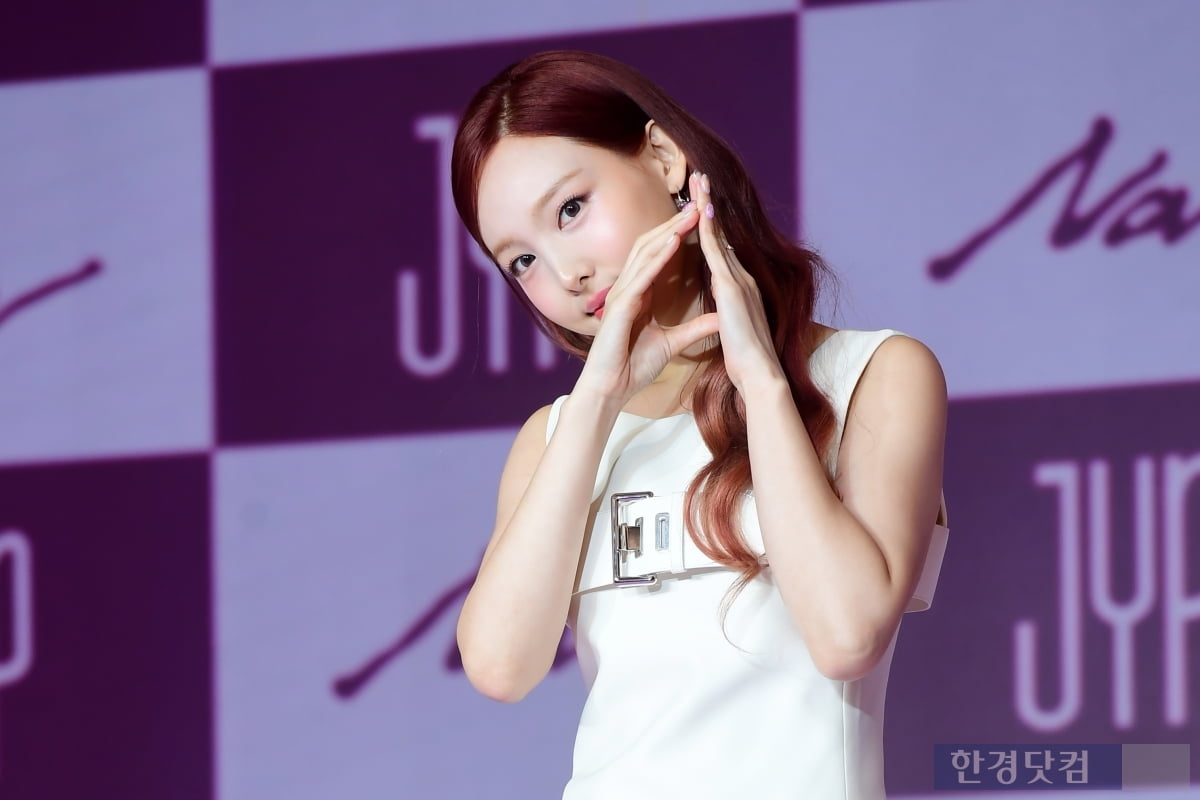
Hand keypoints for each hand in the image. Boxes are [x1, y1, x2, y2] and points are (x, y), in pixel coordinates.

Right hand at [574, 202, 718, 404]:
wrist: (611, 389)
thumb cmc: (632, 368)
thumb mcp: (673, 343)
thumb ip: (695, 328)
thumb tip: (720, 319)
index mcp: (639, 294)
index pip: (659, 255)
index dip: (679, 235)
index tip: (701, 220)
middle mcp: (628, 288)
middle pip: (651, 245)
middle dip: (675, 223)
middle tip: (698, 204)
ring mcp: (621, 294)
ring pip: (645, 253)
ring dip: (669, 231)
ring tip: (691, 213)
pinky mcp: (619, 306)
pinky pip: (641, 275)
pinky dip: (657, 257)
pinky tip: (673, 241)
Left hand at [691, 170, 785, 394]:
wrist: (759, 374)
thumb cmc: (746, 359)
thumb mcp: (733, 330)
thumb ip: (728, 314)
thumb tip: (723, 311)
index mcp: (738, 288)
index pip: (721, 249)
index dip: (711, 225)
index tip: (701, 203)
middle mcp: (741, 278)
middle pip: (721, 234)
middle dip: (710, 205)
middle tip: (701, 177)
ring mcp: (739, 280)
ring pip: (719, 236)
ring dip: (708, 207)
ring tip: (699, 180)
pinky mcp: (733, 289)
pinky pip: (716, 253)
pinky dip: (708, 231)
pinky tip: (699, 211)